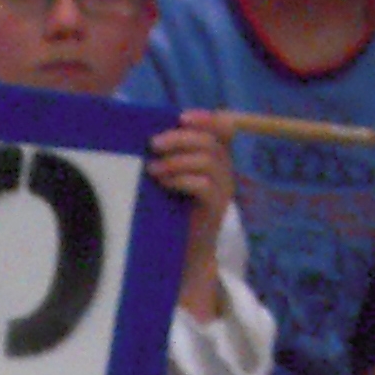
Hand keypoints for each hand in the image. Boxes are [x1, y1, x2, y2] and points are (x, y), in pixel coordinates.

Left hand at [149, 110, 236, 318]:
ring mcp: (223, 190)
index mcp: (216, 160)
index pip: (222, 129)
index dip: (205, 119)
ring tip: (153, 170)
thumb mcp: (172, 181)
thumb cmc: (173, 216)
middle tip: (153, 145)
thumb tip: (150, 136)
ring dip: (177, 160)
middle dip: (180, 139)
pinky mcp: (216, 208)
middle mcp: (225, 172)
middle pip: (210, 141)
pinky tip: (163, 185)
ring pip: (207, 160)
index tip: (180, 117)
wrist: (185, 258)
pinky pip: (204, 184)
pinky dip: (181, 180)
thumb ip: (171, 159)